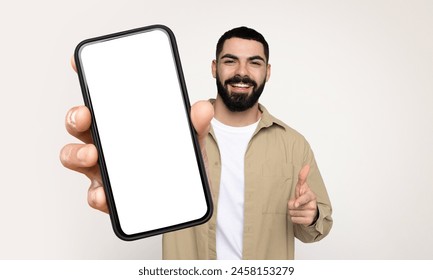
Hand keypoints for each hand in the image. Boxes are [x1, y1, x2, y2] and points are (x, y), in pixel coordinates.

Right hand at [60, 56, 213, 213]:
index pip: (101, 99)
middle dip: (76, 116)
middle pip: (80, 125)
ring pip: (76, 156)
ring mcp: (106, 169)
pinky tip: (103, 194)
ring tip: (92, 154)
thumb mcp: (190, 140)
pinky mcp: (111, 196)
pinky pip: (95, 194)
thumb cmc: (179, 164)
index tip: (77, 62)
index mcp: (124, 123)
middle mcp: (109, 142)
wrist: (187, 199)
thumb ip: (195, 125)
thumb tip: (202, 109)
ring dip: (77, 153)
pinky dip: (96, 194)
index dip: (86, 79)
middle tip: (85, 114)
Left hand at [288, 165, 317, 224]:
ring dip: (293, 212)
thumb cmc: (303, 197)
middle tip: (297, 204)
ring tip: (299, 209)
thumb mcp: (302, 187)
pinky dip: (294, 218)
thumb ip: (302, 177)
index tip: (295, 204)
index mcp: (311, 195)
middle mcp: (313, 204)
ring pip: (293, 213)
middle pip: (293, 206)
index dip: (299, 201)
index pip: (305, 198)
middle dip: (292, 205)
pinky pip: (294, 220)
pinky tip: (299, 216)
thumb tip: (306, 165)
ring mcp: (311, 213)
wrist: (311, 212)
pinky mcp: (309, 221)